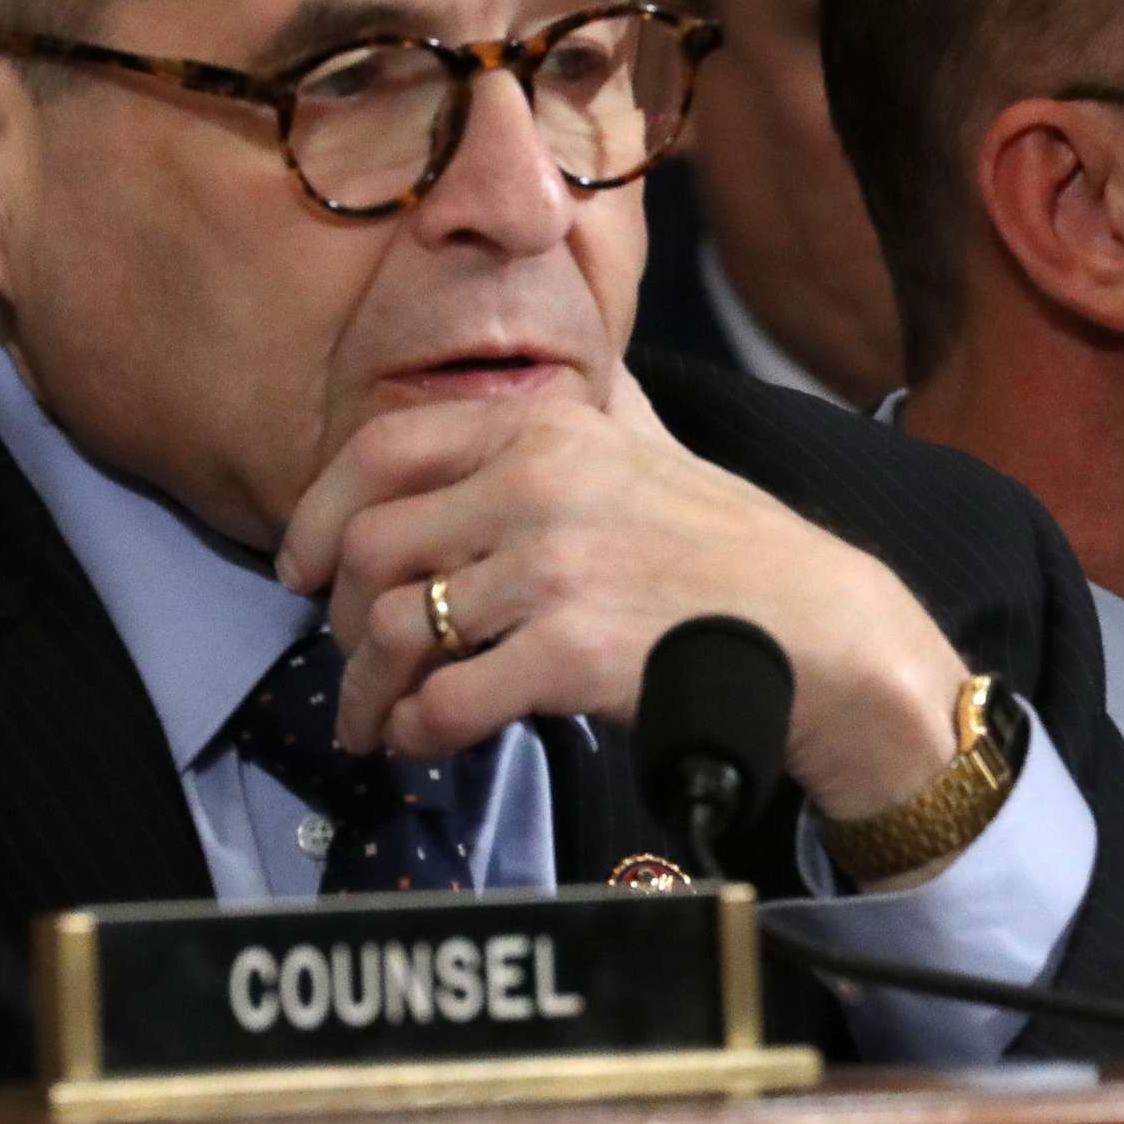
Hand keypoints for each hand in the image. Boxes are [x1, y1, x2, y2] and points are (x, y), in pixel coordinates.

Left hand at [274, 369, 969, 825]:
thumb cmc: (736, 553)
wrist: (823, 634)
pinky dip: (419, 731)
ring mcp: (553, 568)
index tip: (300, 566)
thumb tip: (555, 381)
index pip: (381, 452)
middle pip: (370, 550)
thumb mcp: (656, 445)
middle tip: (352, 665)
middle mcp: (538, 483)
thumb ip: (594, 413)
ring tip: (378, 725)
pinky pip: (446, 700)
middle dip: (339, 620)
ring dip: (368, 693)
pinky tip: (429, 742)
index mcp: (548, 424)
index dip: (318, 516)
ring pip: (394, 630)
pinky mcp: (570, 653)